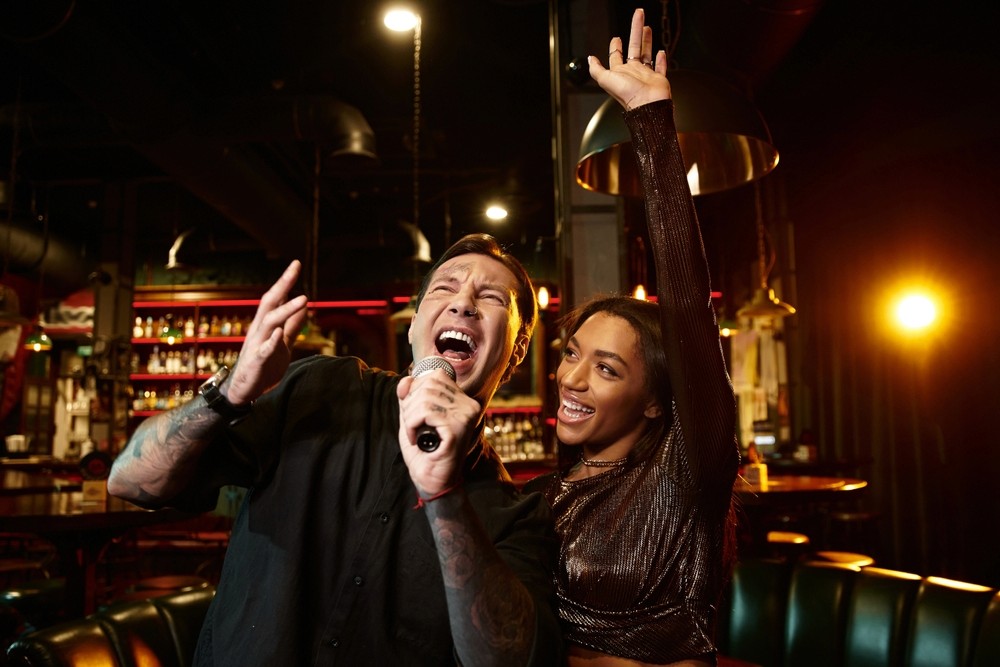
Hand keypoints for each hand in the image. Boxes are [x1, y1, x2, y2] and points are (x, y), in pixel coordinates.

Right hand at [225, 260, 308, 405]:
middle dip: (282, 285)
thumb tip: (304, 308)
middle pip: (269, 303)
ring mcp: (256, 344)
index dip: (285, 281)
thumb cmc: (263, 365)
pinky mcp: (257, 361)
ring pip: (269, 322)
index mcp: (266, 324)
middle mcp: (259, 330)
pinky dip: (271, 341)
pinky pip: (264, 350)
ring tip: (303, 299)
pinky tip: (278, 333)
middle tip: (295, 268)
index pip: (276, 298)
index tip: (296, 263)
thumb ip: (291, 326)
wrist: (244, 390)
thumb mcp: (281, 343)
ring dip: (286, 310)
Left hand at [396, 368, 480, 495]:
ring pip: (425, 398)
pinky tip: (417, 439)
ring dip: (410, 416)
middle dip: (411, 404)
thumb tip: (406, 379)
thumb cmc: (423, 451)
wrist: (432, 480)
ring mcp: (466, 416)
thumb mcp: (412, 418)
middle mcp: (469, 405)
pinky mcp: (457, 429)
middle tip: (411, 425)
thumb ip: (409, 397)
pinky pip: (426, 412)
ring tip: (414, 433)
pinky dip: (413, 425)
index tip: (413, 412)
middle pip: (429, 384)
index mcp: (463, 400)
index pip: (437, 376)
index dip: (417, 389)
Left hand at [588, 8, 670, 110]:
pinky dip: (661, 60)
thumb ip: (596, 69)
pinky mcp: (658, 79)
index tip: (616, 38)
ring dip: (647, 41)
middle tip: (638, 16)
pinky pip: (660, 67)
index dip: (615, 46)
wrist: (648, 105)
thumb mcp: (605, 79)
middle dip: (635, 31)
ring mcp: (646, 75)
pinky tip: (660, 51)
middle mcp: (633, 73)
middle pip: (634, 47)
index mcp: (620, 72)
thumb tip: (589, 59)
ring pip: (646, 54)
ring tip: (647, 27)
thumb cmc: (628, 94)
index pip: (616, 56)